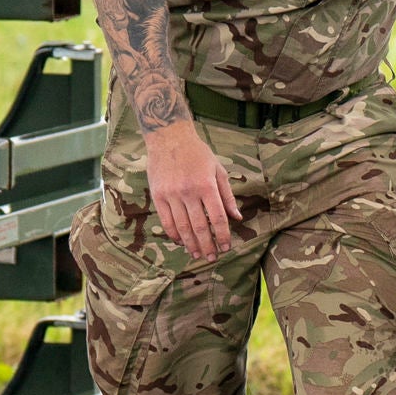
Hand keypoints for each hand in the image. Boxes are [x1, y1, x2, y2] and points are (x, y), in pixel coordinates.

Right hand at [143, 118, 241, 258]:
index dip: (223, 235)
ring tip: (197, 254)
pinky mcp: (158, 196)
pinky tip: (181, 241)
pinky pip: (166, 221)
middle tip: (212, 257)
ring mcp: (171, 195)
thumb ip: (227, 196)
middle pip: (200, 226)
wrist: (169, 137)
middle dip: (208, 245)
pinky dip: (174, 234)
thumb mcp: (218, 170)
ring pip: (182, 227)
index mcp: (206, 185)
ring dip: (191, 244)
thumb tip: (237, 217)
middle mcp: (188, 192)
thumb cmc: (198, 153)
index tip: (227, 247)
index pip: (217, 217)